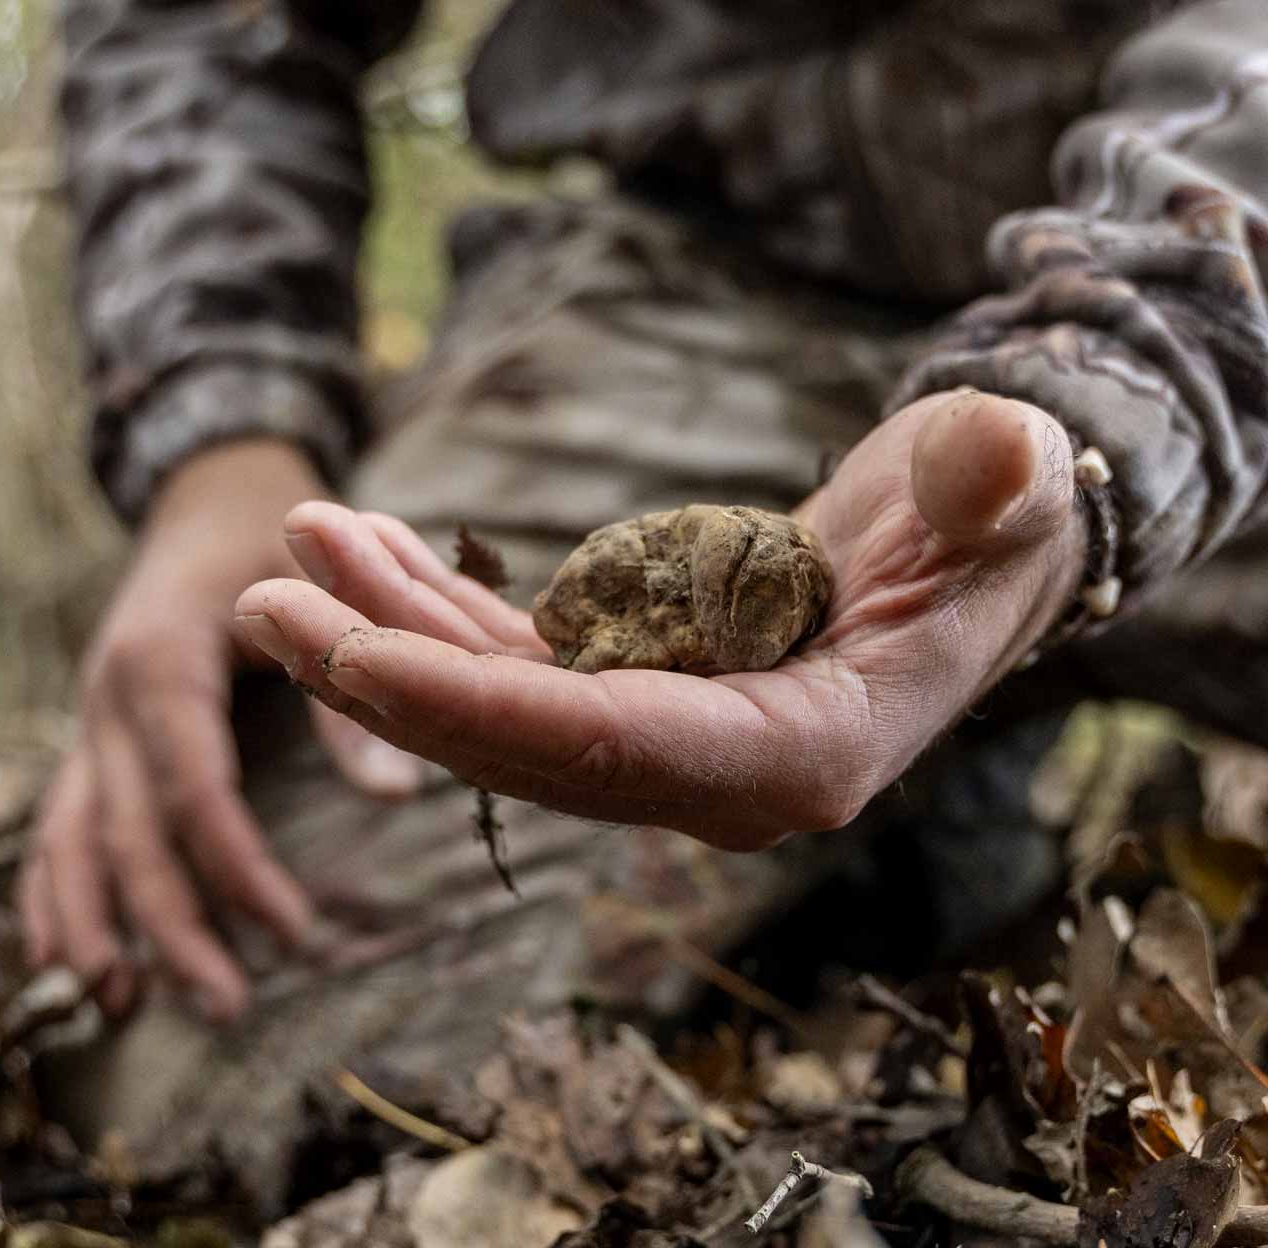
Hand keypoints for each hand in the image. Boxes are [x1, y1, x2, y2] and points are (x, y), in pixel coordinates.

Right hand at [18, 440, 422, 1021]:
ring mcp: (90, 719)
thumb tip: (396, 795)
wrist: (214, 491)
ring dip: (94, 927)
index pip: (194, 788)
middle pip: (127, 833)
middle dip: (169, 927)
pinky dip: (51, 893)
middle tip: (225, 1007)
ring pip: (73, 840)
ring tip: (120, 1009)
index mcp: (163, 661)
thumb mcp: (320, 588)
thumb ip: (350, 690)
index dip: (236, 865)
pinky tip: (57, 959)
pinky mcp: (93, 737)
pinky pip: (58, 825)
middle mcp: (109, 697)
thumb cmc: (279, 536)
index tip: (292, 932)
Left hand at [233, 391, 1085, 848]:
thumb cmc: (991, 522)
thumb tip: (995, 455)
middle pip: (527, 746)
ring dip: (387, 635)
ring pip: (501, 706)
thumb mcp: (1007, 490)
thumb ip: (997, 484)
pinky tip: (363, 548)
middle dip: (389, 683)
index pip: (620, 749)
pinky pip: (518, 661)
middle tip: (260, 607)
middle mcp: (720, 772)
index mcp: (802, 753)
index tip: (360, 661)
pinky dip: (437, 607)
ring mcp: (669, 738)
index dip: (485, 713)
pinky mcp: (639, 689)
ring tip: (286, 557)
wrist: (968, 550)